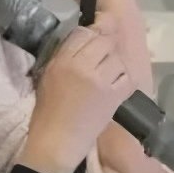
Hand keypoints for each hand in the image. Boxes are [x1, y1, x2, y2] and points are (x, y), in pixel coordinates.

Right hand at [23, 27, 133, 172]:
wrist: (57, 142)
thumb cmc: (47, 112)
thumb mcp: (48, 76)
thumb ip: (64, 56)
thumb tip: (83, 41)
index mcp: (63, 61)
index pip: (83, 32)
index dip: (93, 30)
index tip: (96, 33)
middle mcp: (82, 66)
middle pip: (105, 40)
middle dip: (107, 44)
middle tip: (103, 55)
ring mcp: (100, 81)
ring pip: (118, 57)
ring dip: (115, 62)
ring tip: (107, 73)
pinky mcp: (114, 96)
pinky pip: (127, 76)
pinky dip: (123, 78)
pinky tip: (115, 84)